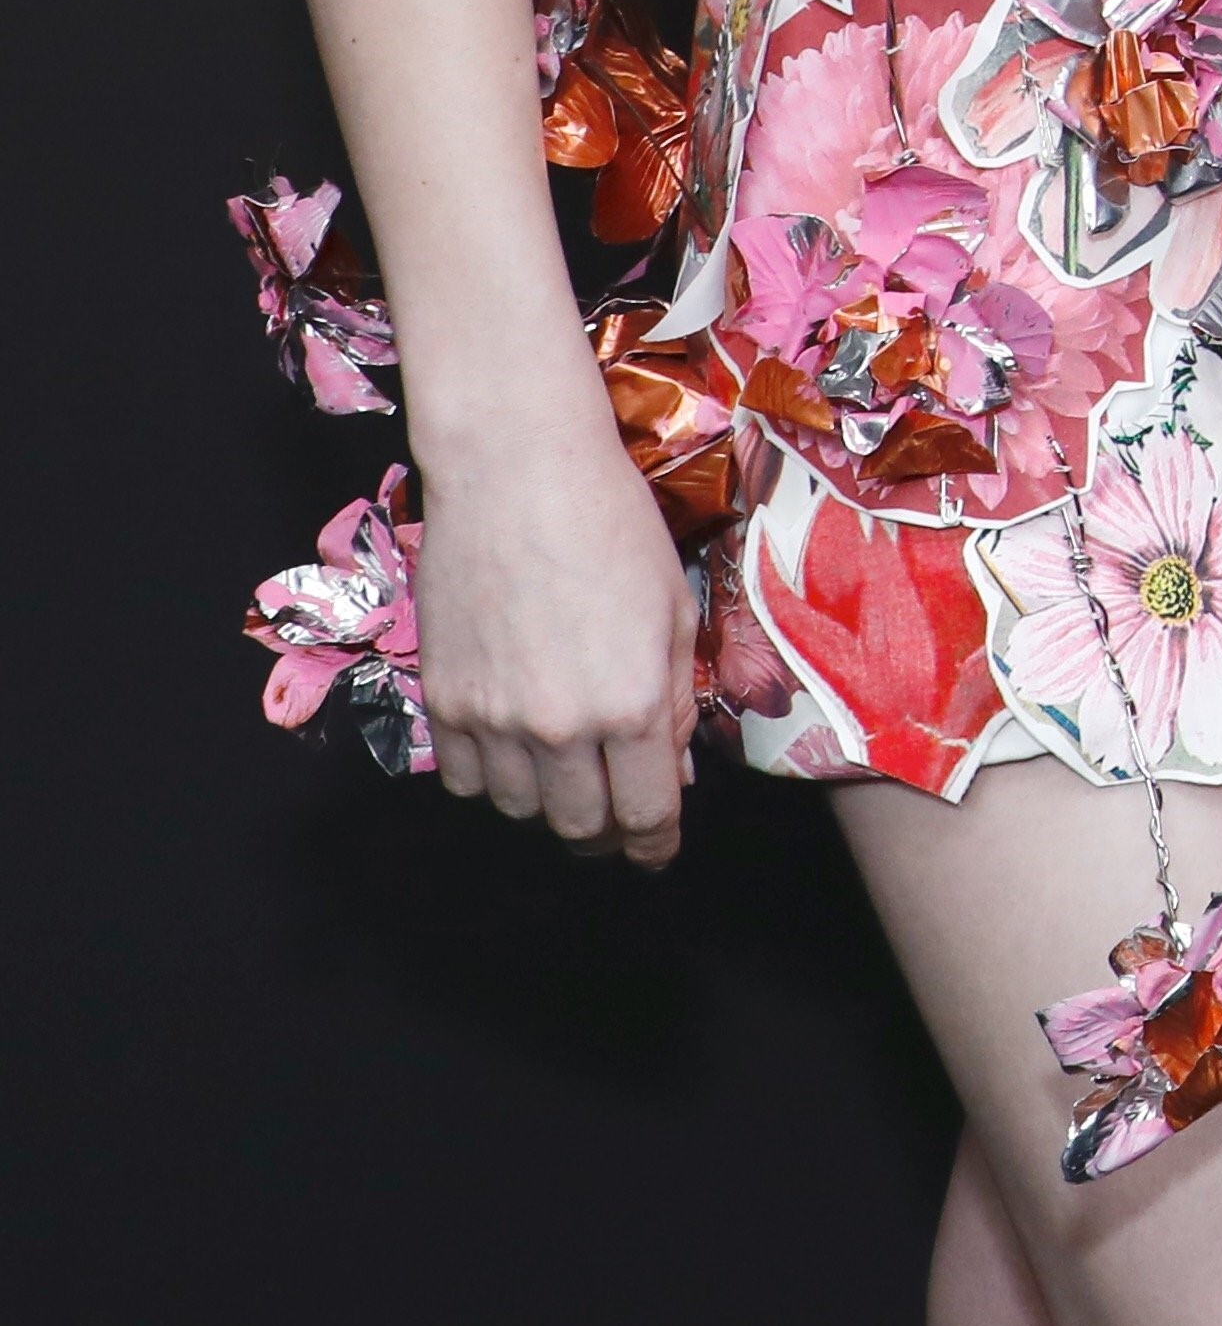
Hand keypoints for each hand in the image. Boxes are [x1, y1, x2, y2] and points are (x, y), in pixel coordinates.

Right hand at [411, 419, 698, 864]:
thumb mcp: (673, 612)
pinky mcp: (441, 699)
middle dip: (607, 833)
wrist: (516, 474)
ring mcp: (490, 717)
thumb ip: (675, 700)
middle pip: (580, 825)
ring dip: (549, 805)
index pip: (645, 814)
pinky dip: (492, 778)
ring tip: (570, 774)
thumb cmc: (613, 527)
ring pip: (518, 808)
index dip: (655, 844)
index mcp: (628, 706)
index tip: (657, 851)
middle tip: (620, 818)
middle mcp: (556, 726)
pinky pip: (463, 777)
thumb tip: (673, 769)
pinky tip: (514, 751)